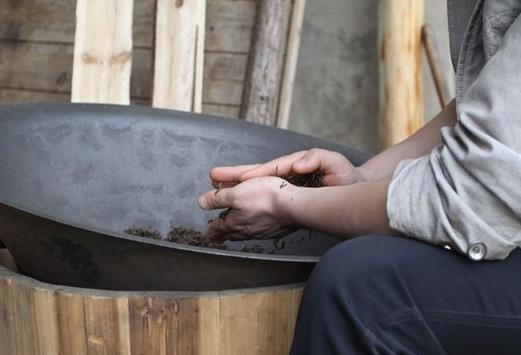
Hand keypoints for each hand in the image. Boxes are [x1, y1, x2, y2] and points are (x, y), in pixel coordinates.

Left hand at [198, 177, 296, 242]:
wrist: (293, 207)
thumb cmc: (266, 198)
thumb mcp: (236, 193)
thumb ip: (218, 198)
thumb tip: (202, 203)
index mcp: (235, 222)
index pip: (218, 228)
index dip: (211, 230)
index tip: (207, 234)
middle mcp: (247, 230)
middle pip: (231, 233)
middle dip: (223, 234)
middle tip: (217, 236)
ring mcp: (262, 232)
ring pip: (245, 234)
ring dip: (238, 233)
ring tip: (235, 232)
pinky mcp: (275, 230)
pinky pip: (259, 232)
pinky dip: (254, 230)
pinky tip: (258, 227)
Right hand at [209, 149, 363, 188]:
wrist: (353, 185)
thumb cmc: (346, 174)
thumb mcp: (334, 162)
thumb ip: (316, 158)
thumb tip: (297, 164)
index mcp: (295, 164)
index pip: (270, 169)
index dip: (254, 174)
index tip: (240, 179)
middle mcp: (287, 172)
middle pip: (257, 172)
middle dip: (235, 175)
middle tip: (214, 176)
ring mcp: (285, 183)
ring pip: (256, 183)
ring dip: (236, 185)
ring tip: (216, 186)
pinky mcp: (287, 194)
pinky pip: (264, 195)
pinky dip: (249, 197)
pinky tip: (237, 201)